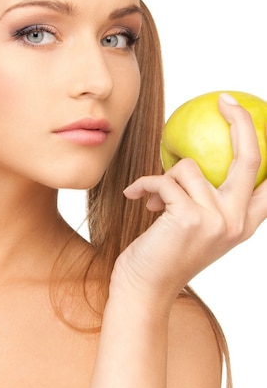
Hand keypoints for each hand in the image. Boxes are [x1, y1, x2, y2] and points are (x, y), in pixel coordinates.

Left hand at [114, 93, 266, 307]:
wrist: (144, 288)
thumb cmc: (164, 253)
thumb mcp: (194, 227)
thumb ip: (205, 200)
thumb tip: (192, 160)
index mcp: (244, 223)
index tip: (253, 115)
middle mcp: (237, 222)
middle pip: (250, 157)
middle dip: (241, 121)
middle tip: (224, 99)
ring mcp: (217, 220)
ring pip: (189, 167)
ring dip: (163, 177)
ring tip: (153, 197)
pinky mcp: (191, 217)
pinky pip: (164, 179)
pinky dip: (144, 184)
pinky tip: (135, 195)